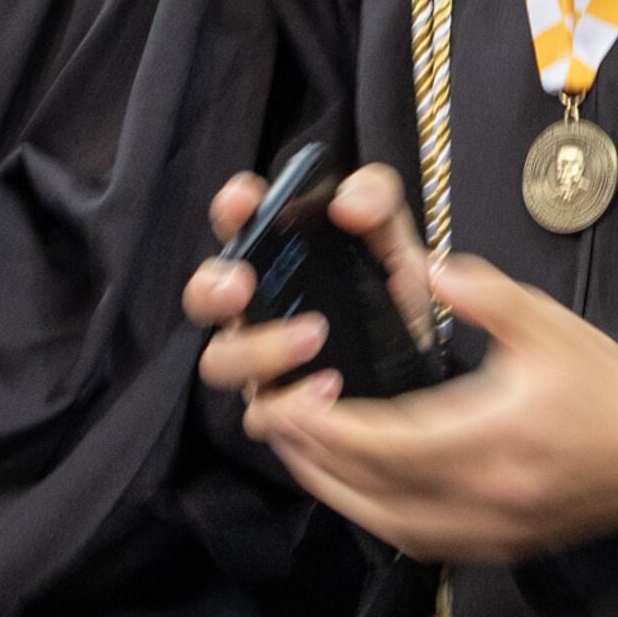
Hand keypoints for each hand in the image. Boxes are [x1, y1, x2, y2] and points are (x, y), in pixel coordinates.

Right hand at [185, 160, 437, 389]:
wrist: (414, 373)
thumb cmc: (387, 299)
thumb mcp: (393, 242)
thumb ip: (377, 201)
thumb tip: (348, 203)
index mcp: (272, 259)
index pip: (235, 224)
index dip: (231, 208)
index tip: (245, 201)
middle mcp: (252, 309)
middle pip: (202, 297)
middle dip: (211, 288)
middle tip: (242, 285)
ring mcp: (256, 364)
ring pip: (219, 360)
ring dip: (259, 348)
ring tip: (312, 337)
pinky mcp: (276, 413)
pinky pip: (260, 415)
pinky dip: (289, 403)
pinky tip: (327, 387)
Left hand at [185, 164, 617, 562]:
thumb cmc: (609, 389)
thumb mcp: (552, 327)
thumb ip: (489, 297)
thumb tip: (433, 265)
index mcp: (491, 440)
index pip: (385, 443)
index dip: (327, 426)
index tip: (289, 399)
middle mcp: (479, 498)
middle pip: (370, 490)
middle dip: (312, 457)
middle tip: (271, 420)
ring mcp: (485, 533)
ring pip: (383, 524)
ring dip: (332, 489)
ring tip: (297, 450)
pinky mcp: (493, 549)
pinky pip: (412, 539)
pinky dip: (369, 512)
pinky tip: (352, 486)